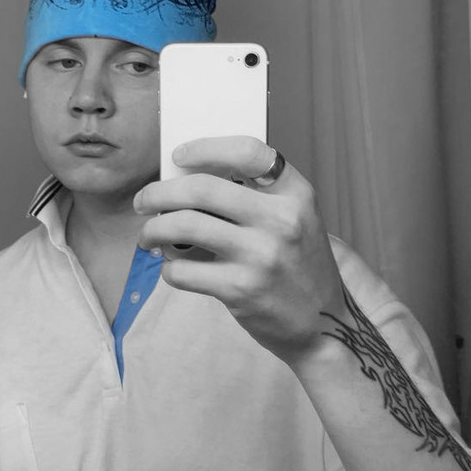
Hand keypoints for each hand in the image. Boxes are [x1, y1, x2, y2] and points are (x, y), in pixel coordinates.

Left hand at [134, 136, 348, 366]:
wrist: (326, 322)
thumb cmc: (299, 264)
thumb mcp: (295, 218)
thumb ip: (255, 195)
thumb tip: (187, 178)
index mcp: (295, 194)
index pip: (247, 152)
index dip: (205, 148)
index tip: (179, 155)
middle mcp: (281, 220)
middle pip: (201, 188)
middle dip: (159, 192)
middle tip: (144, 200)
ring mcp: (261, 256)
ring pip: (183, 225)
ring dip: (153, 229)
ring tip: (148, 236)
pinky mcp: (241, 290)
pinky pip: (182, 270)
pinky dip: (168, 267)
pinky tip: (173, 267)